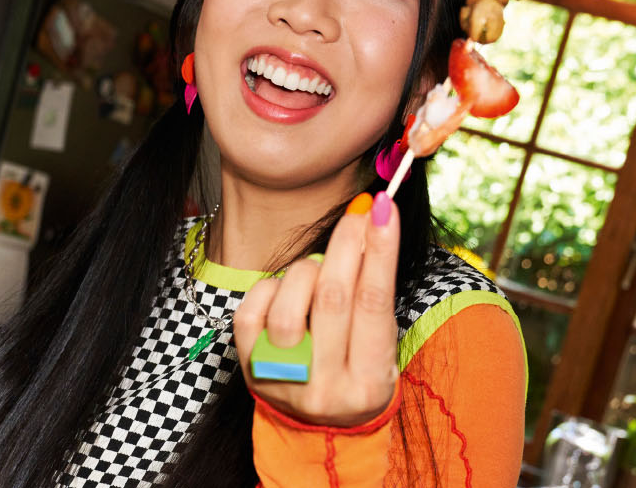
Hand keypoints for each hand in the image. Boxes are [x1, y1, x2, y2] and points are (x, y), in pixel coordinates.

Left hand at [233, 192, 399, 426]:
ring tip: (317, 271)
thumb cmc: (357, 370)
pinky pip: (252, 311)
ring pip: (288, 304)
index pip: (374, 303)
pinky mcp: (250, 369)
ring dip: (305, 271)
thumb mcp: (379, 343)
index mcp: (369, 383)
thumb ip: (374, 292)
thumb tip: (373, 221)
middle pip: (331, 298)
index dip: (380, 251)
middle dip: (345, 245)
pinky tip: (285, 290)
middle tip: (356, 214)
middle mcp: (326, 389)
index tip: (385, 209)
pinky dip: (270, 288)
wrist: (320, 426)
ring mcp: (284, 381)